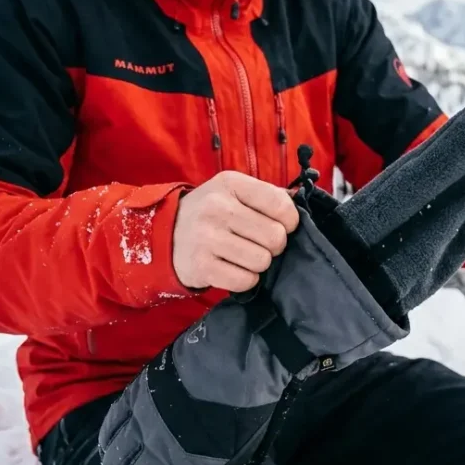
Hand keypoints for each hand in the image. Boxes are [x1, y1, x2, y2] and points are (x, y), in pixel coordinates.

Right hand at [172, 171, 299, 291]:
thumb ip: (267, 197)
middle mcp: (217, 208)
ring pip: (262, 260)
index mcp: (229, 183)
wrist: (164, 235)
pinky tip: (234, 268)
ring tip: (244, 255)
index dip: (290, 220)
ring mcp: (207, 238)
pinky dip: (246, 279)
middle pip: (275, 236)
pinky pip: (245, 280)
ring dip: (259, 262)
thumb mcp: (233, 192)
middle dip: (274, 244)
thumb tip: (301, 206)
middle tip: (259, 243)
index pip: (280, 203)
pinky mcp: (202, 266)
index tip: (283, 225)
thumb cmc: (211, 213)